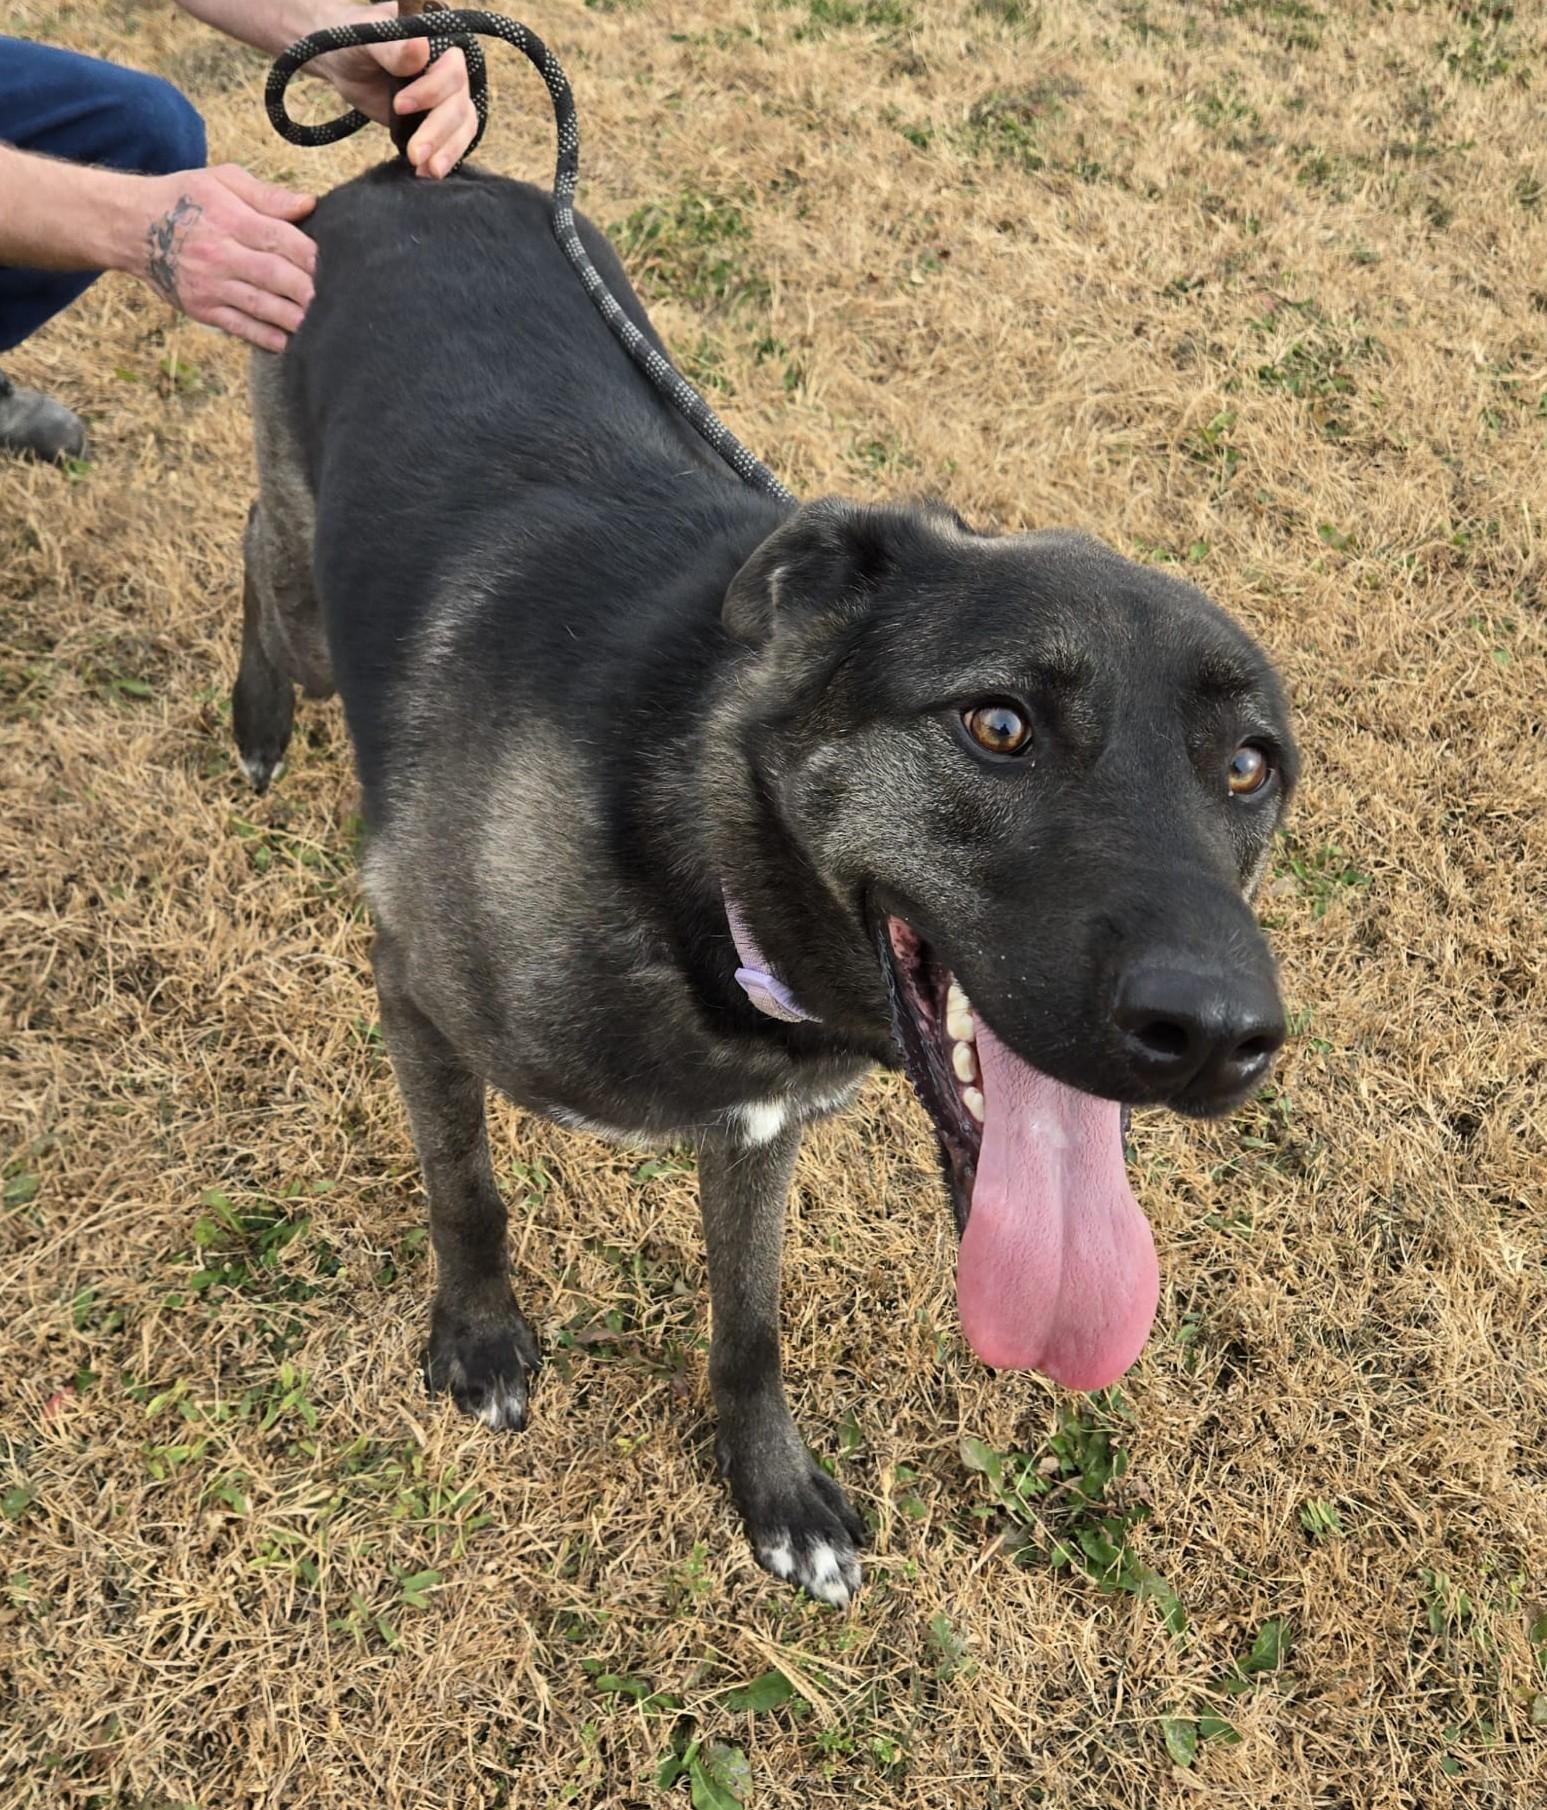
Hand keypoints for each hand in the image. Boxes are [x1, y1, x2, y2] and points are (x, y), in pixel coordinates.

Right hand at [134, 165, 317, 352]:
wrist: (132, 227)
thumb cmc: (186, 199)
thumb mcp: (221, 181)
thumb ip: (266, 195)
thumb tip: (308, 204)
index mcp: (229, 218)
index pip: (278, 238)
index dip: (309, 254)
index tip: (332, 265)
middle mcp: (220, 253)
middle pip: (274, 274)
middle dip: (306, 289)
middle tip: (334, 299)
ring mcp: (210, 284)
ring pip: (261, 305)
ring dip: (293, 317)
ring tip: (319, 323)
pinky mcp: (202, 308)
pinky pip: (239, 326)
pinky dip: (265, 336)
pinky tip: (287, 341)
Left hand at [313, 3, 478, 177]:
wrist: (345, 62)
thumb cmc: (356, 41)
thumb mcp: (369, 40)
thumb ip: (394, 48)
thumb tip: (421, 47)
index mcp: (440, 47)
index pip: (452, 73)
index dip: (431, 92)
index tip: (400, 106)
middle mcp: (451, 75)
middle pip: (459, 107)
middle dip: (437, 133)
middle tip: (415, 154)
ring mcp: (448, 102)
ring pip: (462, 129)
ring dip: (446, 152)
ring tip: (426, 171)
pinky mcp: (439, 125)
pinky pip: (453, 144)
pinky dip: (443, 160)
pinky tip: (425, 173)